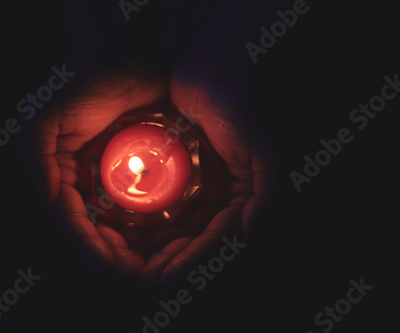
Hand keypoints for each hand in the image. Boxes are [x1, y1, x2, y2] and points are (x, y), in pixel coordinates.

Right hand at [32, 64, 169, 281]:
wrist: (128, 61)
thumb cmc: (88, 85)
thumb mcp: (50, 116)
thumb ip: (36, 152)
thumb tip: (47, 196)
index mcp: (62, 175)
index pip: (71, 221)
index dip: (88, 247)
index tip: (109, 267)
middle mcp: (87, 182)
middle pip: (96, 231)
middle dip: (112, 257)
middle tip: (136, 277)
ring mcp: (114, 180)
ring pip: (120, 226)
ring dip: (132, 252)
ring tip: (151, 271)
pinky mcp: (141, 173)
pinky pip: (145, 207)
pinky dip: (151, 229)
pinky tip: (165, 245)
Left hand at [142, 65, 274, 288]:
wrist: (212, 70)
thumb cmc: (239, 105)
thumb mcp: (264, 147)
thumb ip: (268, 191)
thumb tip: (252, 230)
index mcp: (243, 195)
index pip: (217, 237)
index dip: (193, 261)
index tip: (167, 280)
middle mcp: (221, 194)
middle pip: (195, 238)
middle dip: (172, 261)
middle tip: (144, 279)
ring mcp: (198, 184)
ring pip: (177, 226)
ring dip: (158, 248)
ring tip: (133, 265)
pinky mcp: (177, 170)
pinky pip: (163, 201)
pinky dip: (150, 221)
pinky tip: (131, 233)